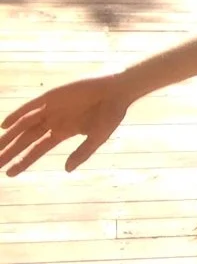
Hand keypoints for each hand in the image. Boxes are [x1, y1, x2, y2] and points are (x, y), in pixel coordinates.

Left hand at [0, 72, 133, 174]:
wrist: (118, 89)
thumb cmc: (111, 113)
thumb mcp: (98, 137)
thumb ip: (82, 153)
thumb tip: (66, 170)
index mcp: (63, 132)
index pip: (37, 150)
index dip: (23, 161)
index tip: (9, 173)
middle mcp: (52, 121)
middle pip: (25, 139)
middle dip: (9, 152)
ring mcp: (51, 108)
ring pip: (24, 125)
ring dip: (9, 136)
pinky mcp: (52, 96)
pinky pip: (31, 106)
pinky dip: (18, 114)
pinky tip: (5, 124)